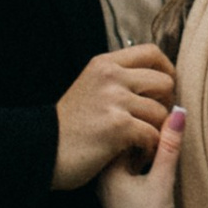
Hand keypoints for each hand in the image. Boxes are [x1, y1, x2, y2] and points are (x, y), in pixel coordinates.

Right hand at [52, 44, 177, 192]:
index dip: (167, 71)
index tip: (164, 91)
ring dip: (158, 132)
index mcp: (104, 64)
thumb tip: (160, 79)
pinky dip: (149, 148)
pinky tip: (137, 154)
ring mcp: (114, 100)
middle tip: (154, 122)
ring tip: (144, 143)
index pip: (152, 52)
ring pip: (162, 112)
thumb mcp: (90, 88)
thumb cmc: (69, 127)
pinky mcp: (118, 126)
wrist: (40, 151)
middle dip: (166, 105)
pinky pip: (153, 134)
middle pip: (165, 82)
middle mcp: (110, 76)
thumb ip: (118, 80)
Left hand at [99, 105, 184, 207]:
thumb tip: (179, 112)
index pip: (122, 135)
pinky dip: (143, 166)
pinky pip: (130, 174)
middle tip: (163, 126)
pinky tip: (158, 165)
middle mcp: (103, 181)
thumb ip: (170, 145)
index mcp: (106, 172)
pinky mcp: (120, 203)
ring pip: (128, 161)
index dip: (142, 123)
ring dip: (144, 151)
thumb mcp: (163, 178)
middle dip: (142, 136)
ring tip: (163, 144)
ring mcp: (110, 193)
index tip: (159, 116)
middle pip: (124, 146)